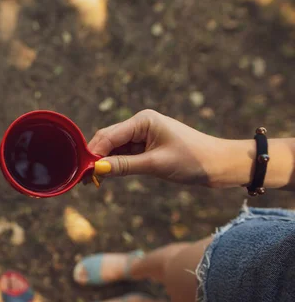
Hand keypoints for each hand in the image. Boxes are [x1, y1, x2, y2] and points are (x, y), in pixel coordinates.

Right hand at [89, 109, 228, 185]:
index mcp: (143, 120)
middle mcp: (140, 124)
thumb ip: (124, 166)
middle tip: (81, 178)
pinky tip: (104, 177)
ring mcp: (143, 135)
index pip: (109, 135)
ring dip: (103, 163)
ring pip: (114, 149)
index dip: (93, 153)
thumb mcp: (156, 164)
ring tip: (90, 181)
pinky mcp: (146, 147)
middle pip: (108, 140)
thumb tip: (97, 169)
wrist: (221, 165)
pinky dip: (114, 165)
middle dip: (95, 158)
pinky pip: (124, 155)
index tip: (81, 170)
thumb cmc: (194, 160)